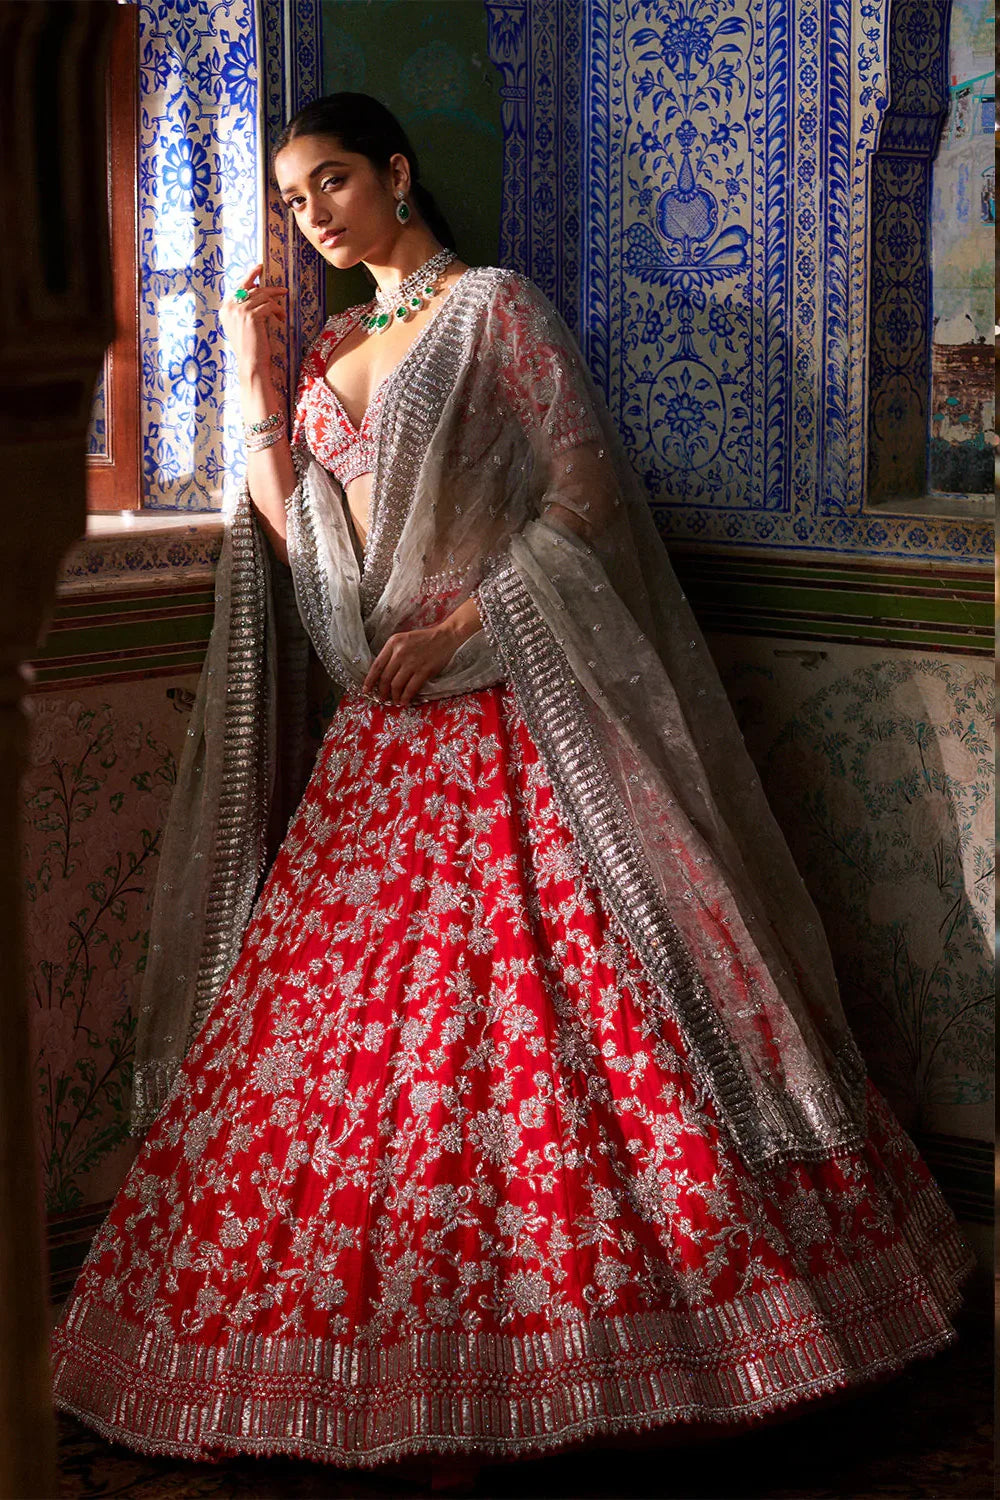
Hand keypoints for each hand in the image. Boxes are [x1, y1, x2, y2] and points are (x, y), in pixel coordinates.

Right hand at [219, 263, 287, 379]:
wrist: (251, 363)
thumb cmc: (250, 347)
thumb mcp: (243, 325)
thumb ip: (244, 308)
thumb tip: (256, 289)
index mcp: (225, 309)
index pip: (239, 287)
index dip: (250, 276)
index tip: (260, 268)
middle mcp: (230, 307)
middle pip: (253, 290)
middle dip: (270, 290)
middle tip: (282, 290)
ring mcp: (239, 311)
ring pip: (262, 297)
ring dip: (275, 304)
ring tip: (281, 313)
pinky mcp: (251, 316)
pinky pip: (269, 306)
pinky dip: (277, 311)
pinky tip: (280, 318)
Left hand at [363, 623, 459, 704]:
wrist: (445, 637)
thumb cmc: (424, 639)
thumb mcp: (403, 640)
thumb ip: (392, 653)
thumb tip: (382, 674)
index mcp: (393, 643)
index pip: (377, 665)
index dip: (370, 680)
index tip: (366, 690)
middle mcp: (400, 652)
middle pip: (385, 678)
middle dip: (382, 691)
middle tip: (382, 698)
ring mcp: (412, 662)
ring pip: (396, 685)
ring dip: (394, 696)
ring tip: (394, 701)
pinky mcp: (424, 671)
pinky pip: (410, 688)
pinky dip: (406, 697)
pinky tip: (404, 701)